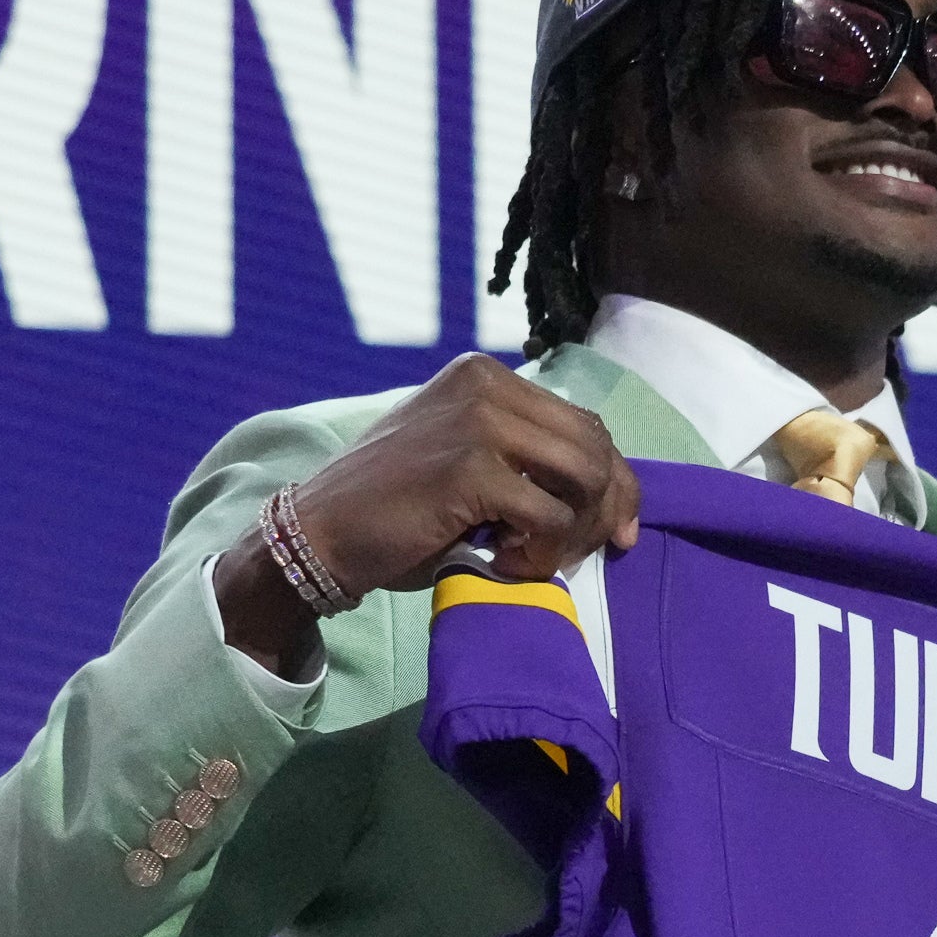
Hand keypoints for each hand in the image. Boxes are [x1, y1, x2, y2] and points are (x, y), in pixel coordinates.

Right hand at [218, 357, 641, 675]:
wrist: (320, 533)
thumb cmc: (393, 509)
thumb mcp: (465, 460)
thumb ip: (524, 458)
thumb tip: (609, 496)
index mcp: (486, 376)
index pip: (583, 423)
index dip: (614, 480)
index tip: (616, 528)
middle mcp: (486, 385)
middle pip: (595, 447)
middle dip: (605, 509)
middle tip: (582, 554)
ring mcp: (479, 423)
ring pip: (585, 478)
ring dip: (575, 532)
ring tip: (534, 557)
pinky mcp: (472, 469)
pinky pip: (550, 517)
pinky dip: (541, 553)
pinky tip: (503, 560)